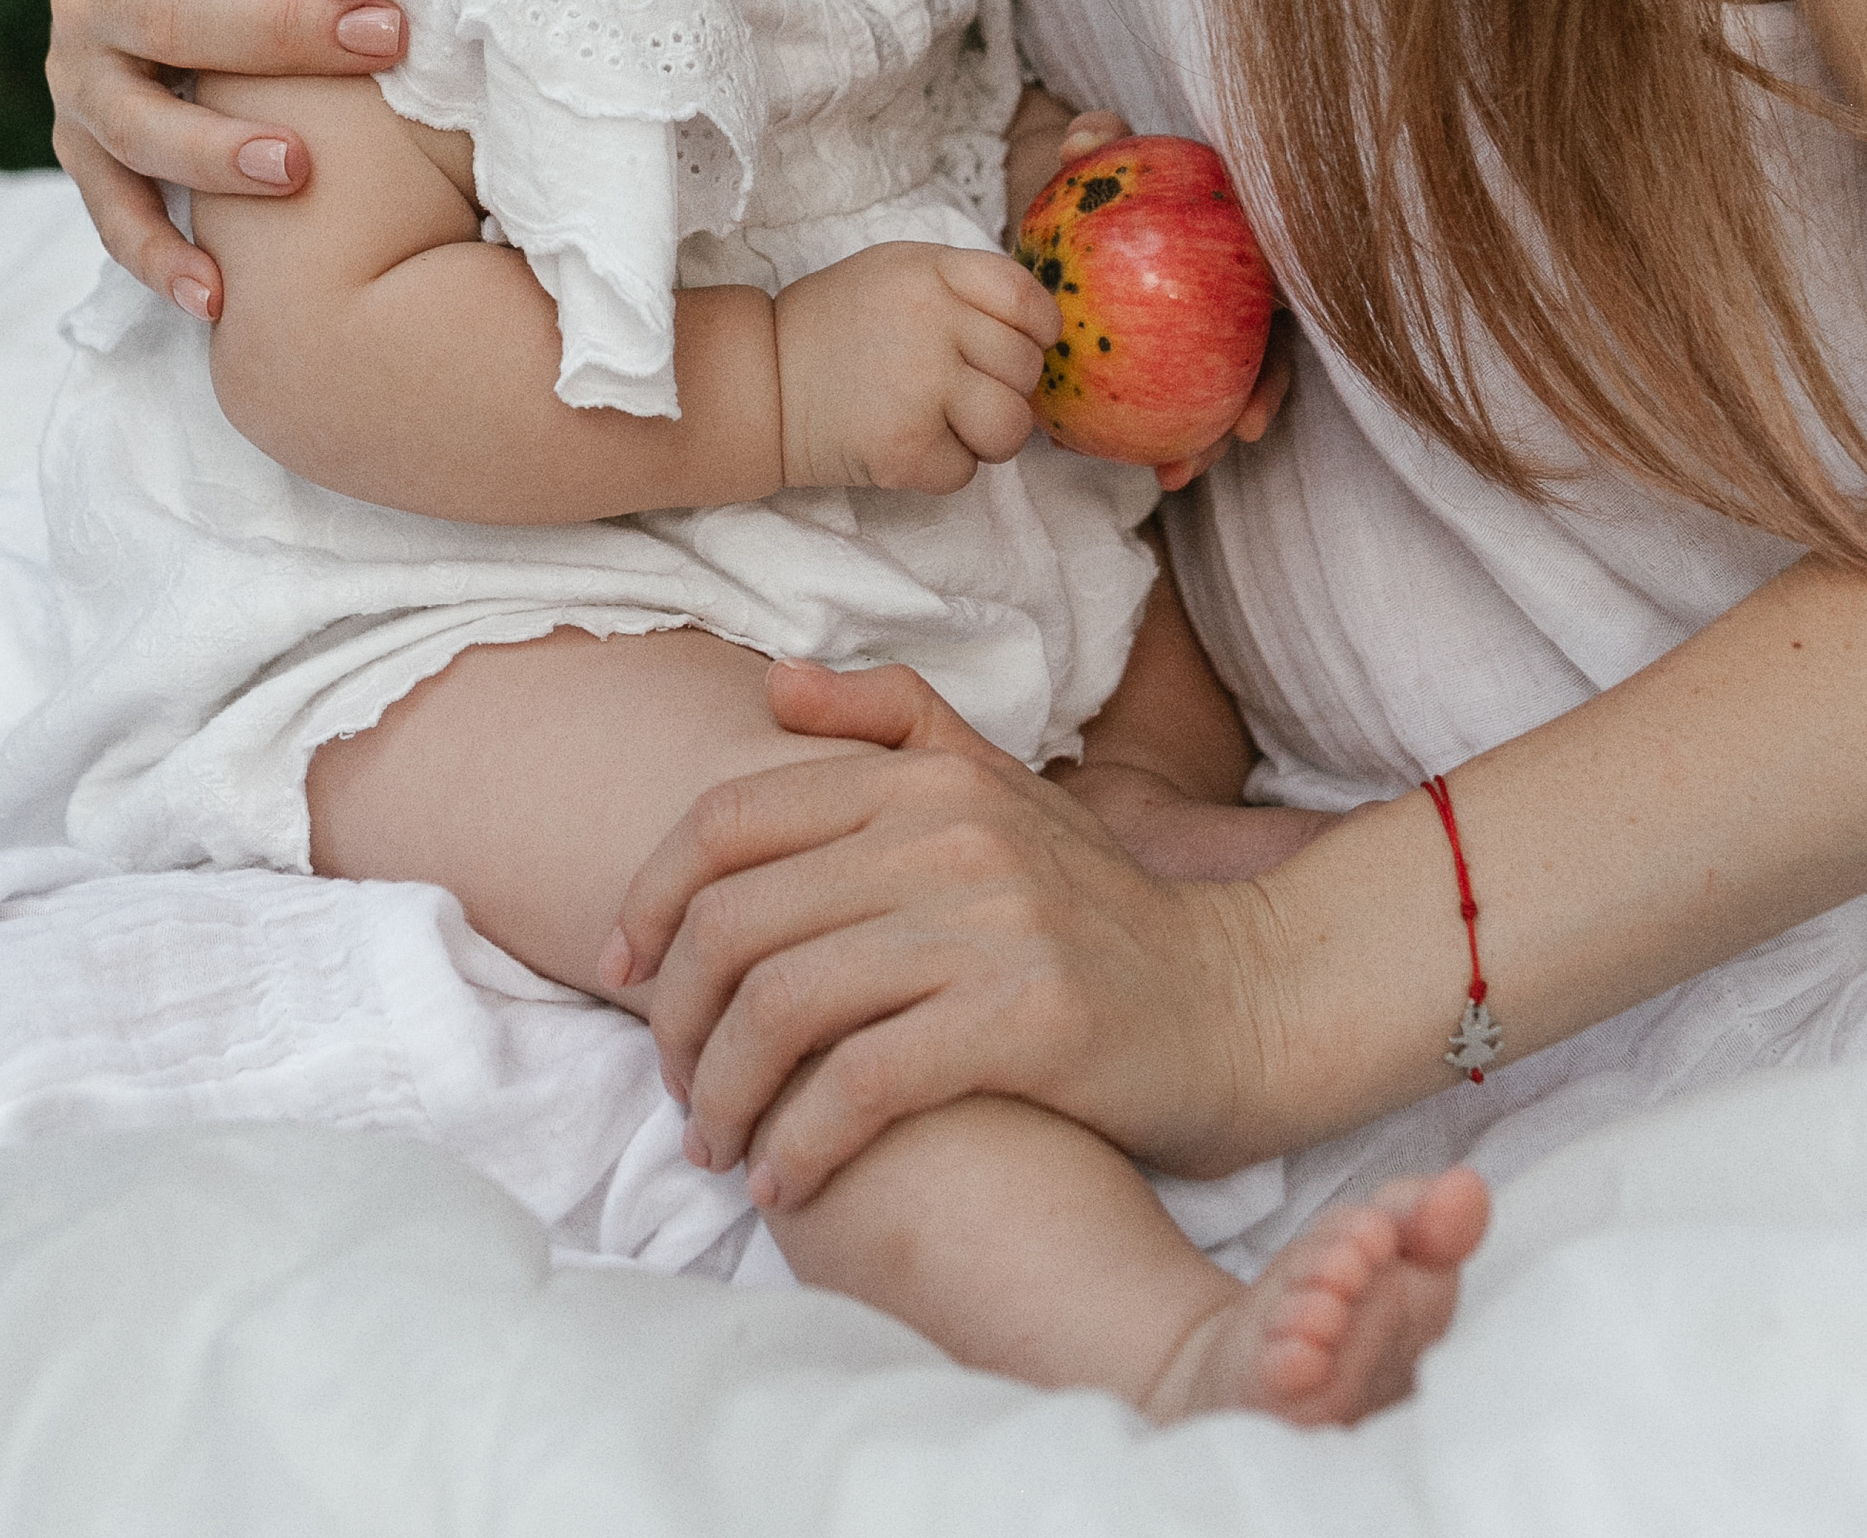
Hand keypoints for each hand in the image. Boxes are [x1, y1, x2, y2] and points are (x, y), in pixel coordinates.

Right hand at [48, 0, 407, 313]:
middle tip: (394, 29)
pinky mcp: (81, 152)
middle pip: (169, 8)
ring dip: (217, 148)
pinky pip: (109, 212)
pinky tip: (220, 299)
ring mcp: (78, 74)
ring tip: (308, 171)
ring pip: (133, 118)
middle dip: (279, 24)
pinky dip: (157, 255)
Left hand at [601, 660, 1281, 1202]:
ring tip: (717, 1148)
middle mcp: (950, 834)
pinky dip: (800, 1145)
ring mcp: (991, 924)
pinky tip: (788, 1184)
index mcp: (926, 777)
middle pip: (736, 923)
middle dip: (672, 1021)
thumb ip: (893, 727)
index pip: (729, 821)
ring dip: (722, 1097)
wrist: (1243, 998)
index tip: (623, 972)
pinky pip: (861, 1085)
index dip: (650, 900)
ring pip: (782, 1006)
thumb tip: (775, 682)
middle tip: (671, 1087)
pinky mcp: (1028, 1021)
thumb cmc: (1099, 914)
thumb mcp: (1004, 791)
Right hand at [773, 241, 1057, 493]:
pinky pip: (966, 472)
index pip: (1025, 299)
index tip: (1025, 344)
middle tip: (957, 387)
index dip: (1039, 329)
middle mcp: (932, 324)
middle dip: (1002, 386)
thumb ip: (965, 287)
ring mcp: (920, 389)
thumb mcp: (898, 271)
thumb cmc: (836, 326)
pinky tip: (906, 441)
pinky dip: (941, 467)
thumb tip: (1039, 328)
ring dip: (987, 435)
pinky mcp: (905, 449)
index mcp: (932, 273)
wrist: (760, 381)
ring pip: (1011, 427)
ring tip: (947, 423)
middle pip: (1024, 369)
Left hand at [1005, 111, 1291, 492]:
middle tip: (1195, 462)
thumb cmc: (1112, 168)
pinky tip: (1089, 447)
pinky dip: (1131, 422)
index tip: (1250, 422)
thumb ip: (1100, 135)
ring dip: (1195, 441)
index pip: (1277, 320)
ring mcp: (1206, 329)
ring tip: (1164, 476)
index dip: (1272, 379)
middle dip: (1232, 426)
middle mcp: (1239, 299)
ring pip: (1211, 392)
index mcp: (1246, 255)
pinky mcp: (1159, 350)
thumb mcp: (1104, 147)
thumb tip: (1084, 142)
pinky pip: (1152, 392)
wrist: (1084, 187)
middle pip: (1252, 372)